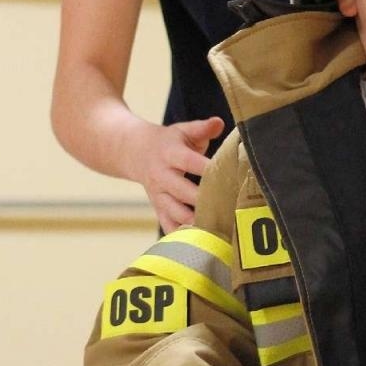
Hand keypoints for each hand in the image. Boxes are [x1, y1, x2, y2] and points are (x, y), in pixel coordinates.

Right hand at [129, 116, 224, 231]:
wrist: (134, 152)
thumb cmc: (169, 142)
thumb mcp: (182, 130)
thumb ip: (202, 128)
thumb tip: (219, 123)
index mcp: (170, 154)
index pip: (190, 162)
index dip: (208, 170)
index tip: (229, 176)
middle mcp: (162, 176)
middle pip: (183, 192)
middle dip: (206, 200)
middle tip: (231, 207)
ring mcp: (159, 195)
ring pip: (176, 213)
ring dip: (196, 222)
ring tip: (220, 227)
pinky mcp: (158, 209)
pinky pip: (168, 226)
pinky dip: (183, 236)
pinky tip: (202, 241)